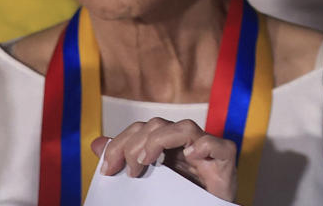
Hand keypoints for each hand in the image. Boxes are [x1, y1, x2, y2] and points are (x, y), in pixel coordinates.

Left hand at [91, 119, 236, 200]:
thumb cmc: (180, 200)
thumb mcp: (147, 182)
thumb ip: (126, 161)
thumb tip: (97, 144)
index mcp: (167, 146)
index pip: (141, 129)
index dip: (121, 143)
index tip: (107, 169)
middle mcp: (185, 144)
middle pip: (158, 125)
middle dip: (135, 144)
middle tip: (128, 172)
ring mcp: (206, 151)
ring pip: (185, 127)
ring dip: (160, 140)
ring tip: (147, 161)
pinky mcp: (225, 161)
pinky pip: (219, 145)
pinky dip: (204, 146)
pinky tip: (191, 156)